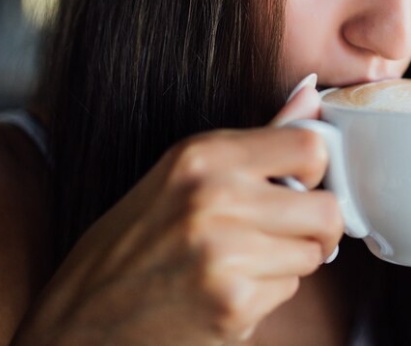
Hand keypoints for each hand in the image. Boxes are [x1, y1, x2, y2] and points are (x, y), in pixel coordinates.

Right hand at [15, 80, 342, 344]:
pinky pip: (289, 292)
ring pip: (313, 255)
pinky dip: (267, 296)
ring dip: (289, 262)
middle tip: (283, 234)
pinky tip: (226, 289)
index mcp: (204, 154)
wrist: (83, 316)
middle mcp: (215, 197)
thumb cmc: (135, 241)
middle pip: (327, 209)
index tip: (300, 186)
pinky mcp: (233, 305)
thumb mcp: (184, 173)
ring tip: (242, 262)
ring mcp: (225, 253)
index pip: (310, 146)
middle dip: (315, 227)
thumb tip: (311, 94)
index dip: (315, 171)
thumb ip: (256, 139)